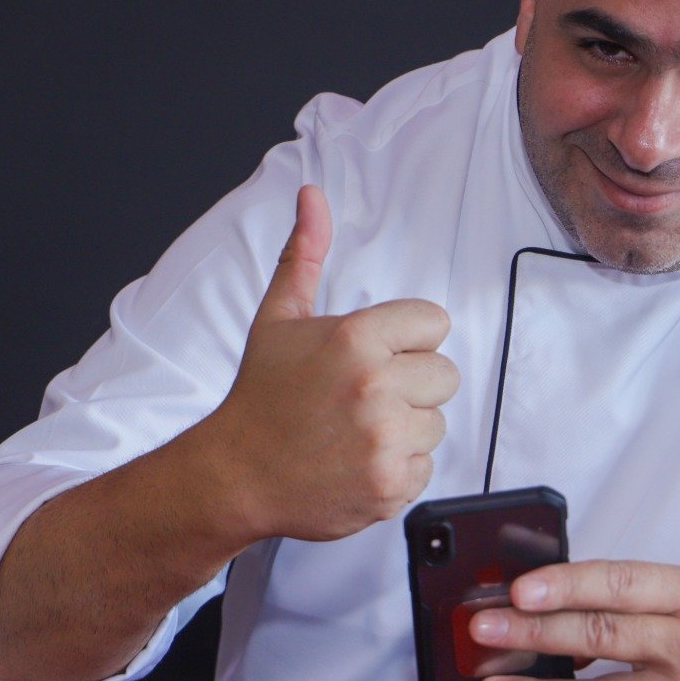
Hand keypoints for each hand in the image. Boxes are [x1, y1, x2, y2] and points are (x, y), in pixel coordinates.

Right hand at [201, 185, 459, 541]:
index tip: (374, 356)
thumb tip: (313, 195)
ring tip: (356, 431)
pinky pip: (425, 467)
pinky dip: (397, 469)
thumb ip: (304, 255)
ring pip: (437, 423)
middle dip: (411, 385)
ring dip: (405, 429)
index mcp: (356, 338)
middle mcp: (375, 387)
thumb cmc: (261, 396)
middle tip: (361, 398)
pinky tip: (357, 462)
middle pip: (445, 375)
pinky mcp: (389, 485)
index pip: (435, 323)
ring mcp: (384, 440)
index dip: (407, 340)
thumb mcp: (278, 318)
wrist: (234, 477)